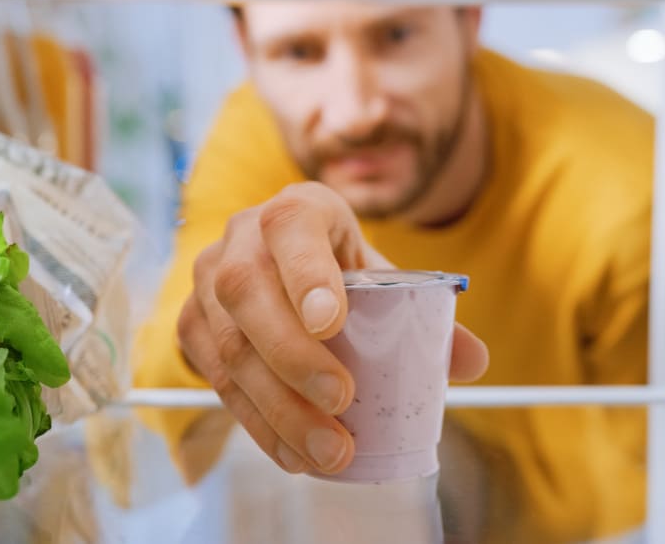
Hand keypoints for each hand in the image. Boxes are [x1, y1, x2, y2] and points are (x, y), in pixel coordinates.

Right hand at [177, 182, 488, 474]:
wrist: (281, 268)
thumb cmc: (341, 273)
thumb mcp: (383, 278)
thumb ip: (429, 315)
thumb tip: (472, 362)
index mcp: (296, 210)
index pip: (290, 226)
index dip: (305, 273)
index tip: (333, 323)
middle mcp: (240, 238)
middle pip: (246, 291)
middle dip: (293, 355)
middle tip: (341, 401)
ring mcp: (206, 282)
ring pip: (227, 343)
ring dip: (278, 406)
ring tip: (329, 449)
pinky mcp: (191, 325)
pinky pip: (216, 379)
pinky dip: (257, 423)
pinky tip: (294, 454)